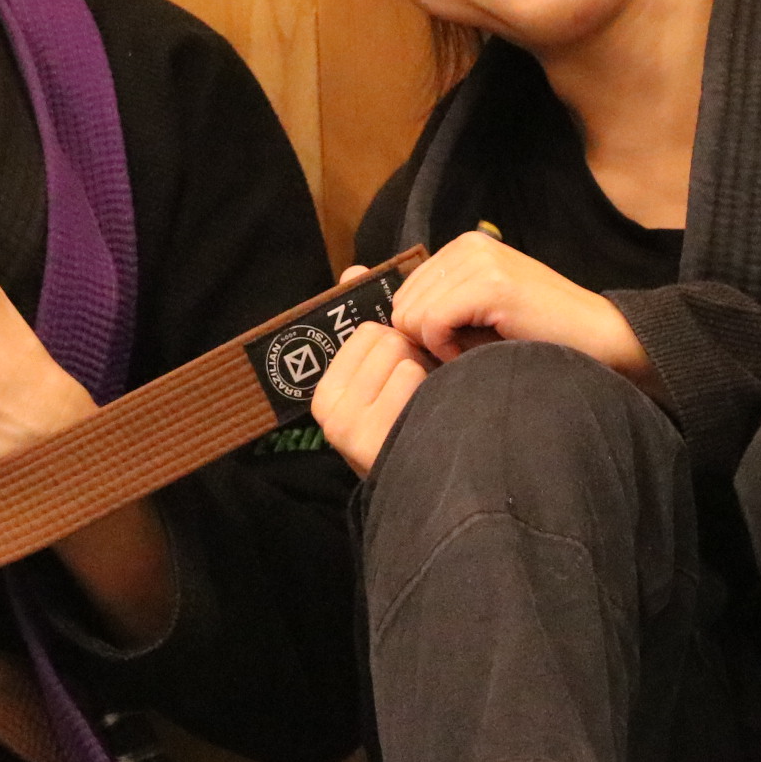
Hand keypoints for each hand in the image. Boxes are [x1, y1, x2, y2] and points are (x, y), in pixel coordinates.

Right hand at [309, 267, 435, 476]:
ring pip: (402, 355)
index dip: (398, 341)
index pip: (368, 331)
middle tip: (424, 384)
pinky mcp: (374, 438)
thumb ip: (365, 323)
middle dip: (411, 354)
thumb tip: (354, 271)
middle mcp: (329, 410)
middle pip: (385, 339)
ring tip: (431, 398)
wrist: (434, 490)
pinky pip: (413, 378)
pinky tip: (436, 412)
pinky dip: (432, 388)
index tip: (408, 367)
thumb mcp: (383, 375)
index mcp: (325, 391)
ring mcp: (349, 426)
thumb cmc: (411, 424)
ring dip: (426, 371)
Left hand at [383, 231, 656, 391]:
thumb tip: (358, 289)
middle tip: (468, 349)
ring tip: (477, 349)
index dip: (420, 329)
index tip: (452, 343)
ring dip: (439, 347)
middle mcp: (466, 245)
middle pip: (401, 305)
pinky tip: (477, 352)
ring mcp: (479, 261)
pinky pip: (432, 323)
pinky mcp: (490, 284)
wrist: (600, 340)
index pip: (402, 293)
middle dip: (427, 339)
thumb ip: (428, 303)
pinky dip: (447, 349)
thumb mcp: (474, 313)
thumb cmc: (535, 337)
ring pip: (412, 315)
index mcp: (460, 248)